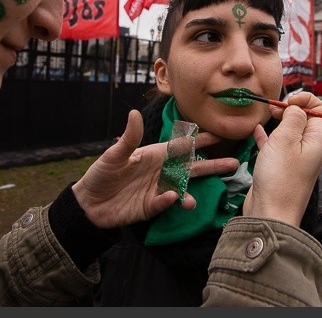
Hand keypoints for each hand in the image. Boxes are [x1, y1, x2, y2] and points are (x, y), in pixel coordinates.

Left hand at [72, 110, 238, 228]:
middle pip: (191, 168)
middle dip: (211, 166)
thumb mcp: (114, 154)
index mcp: (155, 155)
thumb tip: (134, 113)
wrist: (88, 203)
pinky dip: (168, 202)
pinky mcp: (150, 207)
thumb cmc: (101, 174)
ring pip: (181, 189)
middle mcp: (161, 172)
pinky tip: (173, 199)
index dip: (200, 140)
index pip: (182, 146)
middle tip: (233, 163)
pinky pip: (163, 203)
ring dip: (190, 194)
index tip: (219, 134)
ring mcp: (157, 190)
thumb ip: (129, 137)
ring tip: (194, 201)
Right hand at [244, 92, 321, 225]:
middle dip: (289, 109)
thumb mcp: (286, 138)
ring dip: (278, 122)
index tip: (287, 101)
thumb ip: (293, 116)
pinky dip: (268, 136)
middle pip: (304, 118)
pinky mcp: (281, 166)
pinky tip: (256, 130)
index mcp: (320, 138)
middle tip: (273, 109)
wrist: (271, 212)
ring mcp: (296, 157)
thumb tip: (296, 107)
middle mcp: (311, 146)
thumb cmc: (280, 176)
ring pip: (289, 131)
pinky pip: (276, 145)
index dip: (304, 99)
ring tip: (266, 115)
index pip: (320, 108)